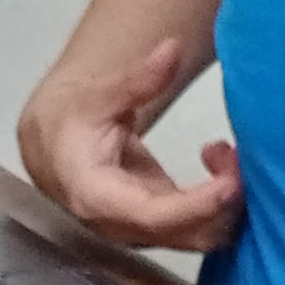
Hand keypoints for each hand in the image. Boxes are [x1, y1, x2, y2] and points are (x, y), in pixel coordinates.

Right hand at [17, 34, 241, 250]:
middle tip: (232, 151)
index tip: (231, 181)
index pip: (153, 216)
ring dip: (227, 201)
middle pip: (186, 235)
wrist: (52, 146)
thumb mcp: (98, 94)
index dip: (196, 205)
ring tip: (223, 151)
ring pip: (200, 235)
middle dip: (223, 200)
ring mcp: (143, 230)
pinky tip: (215, 160)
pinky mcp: (159, 225)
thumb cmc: (69, 120)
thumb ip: (137, 79)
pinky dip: (220, 199)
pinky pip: (200, 225)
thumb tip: (171, 49)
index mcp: (96, 198)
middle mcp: (121, 225)